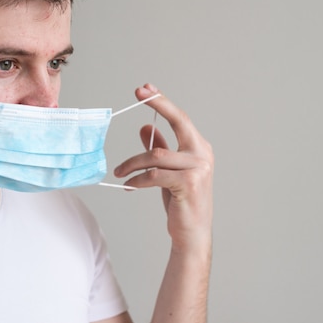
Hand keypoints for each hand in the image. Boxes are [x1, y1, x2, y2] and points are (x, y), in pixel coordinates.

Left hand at [114, 83, 212, 252]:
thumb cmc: (182, 201)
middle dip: (159, 104)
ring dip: (132, 162)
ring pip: (156, 154)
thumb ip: (161, 148)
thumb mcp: (168, 171)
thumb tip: (146, 126)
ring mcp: (199, 168)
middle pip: (179, 121)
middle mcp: (203, 154)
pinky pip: (154, 175)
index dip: (163, 101)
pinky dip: (137, 179)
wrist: (192, 233)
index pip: (181, 118)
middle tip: (138, 94)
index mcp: (199, 148)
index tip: (146, 88)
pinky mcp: (189, 184)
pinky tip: (128, 184)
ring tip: (119, 171)